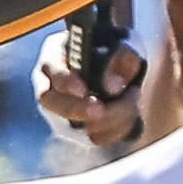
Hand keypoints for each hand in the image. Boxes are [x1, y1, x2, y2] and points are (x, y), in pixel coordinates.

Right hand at [32, 23, 144, 149]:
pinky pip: (95, 138)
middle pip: (50, 103)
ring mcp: (61, 112)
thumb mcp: (120, 45)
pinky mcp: (79, 130)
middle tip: (100, 110)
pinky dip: (117, 129)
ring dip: (109, 117)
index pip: (51, 69)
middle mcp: (50, 85)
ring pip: (75, 125)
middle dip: (77, 109)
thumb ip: (119, 58)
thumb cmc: (115, 50)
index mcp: (55, 55)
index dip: (65, 81)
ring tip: (133, 95)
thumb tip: (113, 87)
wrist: (120, 68)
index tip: (83, 90)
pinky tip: (131, 111)